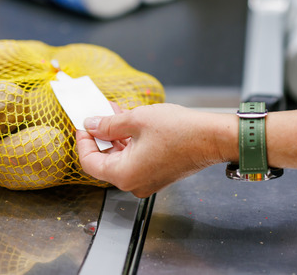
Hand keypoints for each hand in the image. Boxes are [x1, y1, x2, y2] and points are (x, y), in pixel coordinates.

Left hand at [76, 103, 234, 197]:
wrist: (213, 138)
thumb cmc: (181, 131)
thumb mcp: (137, 120)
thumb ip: (109, 124)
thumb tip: (92, 124)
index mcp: (124, 175)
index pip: (90, 162)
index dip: (83, 141)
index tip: (83, 125)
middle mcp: (134, 183)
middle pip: (106, 161)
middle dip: (101, 136)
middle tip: (98, 114)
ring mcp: (148, 181)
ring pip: (122, 159)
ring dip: (117, 137)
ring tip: (116, 113)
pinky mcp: (159, 174)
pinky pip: (137, 160)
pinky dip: (131, 143)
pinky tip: (131, 124)